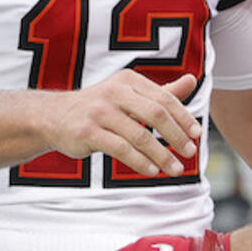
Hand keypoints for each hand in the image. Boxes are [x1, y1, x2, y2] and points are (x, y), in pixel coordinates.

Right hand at [44, 71, 201, 177]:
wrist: (54, 116)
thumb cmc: (100, 107)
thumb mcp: (129, 94)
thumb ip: (161, 91)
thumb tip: (191, 80)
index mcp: (129, 81)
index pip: (164, 98)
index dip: (184, 117)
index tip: (197, 135)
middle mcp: (115, 92)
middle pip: (156, 115)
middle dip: (177, 136)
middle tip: (190, 152)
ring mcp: (100, 112)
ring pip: (140, 136)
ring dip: (162, 155)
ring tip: (175, 169)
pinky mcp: (88, 133)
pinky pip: (121, 149)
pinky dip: (140, 162)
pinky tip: (152, 171)